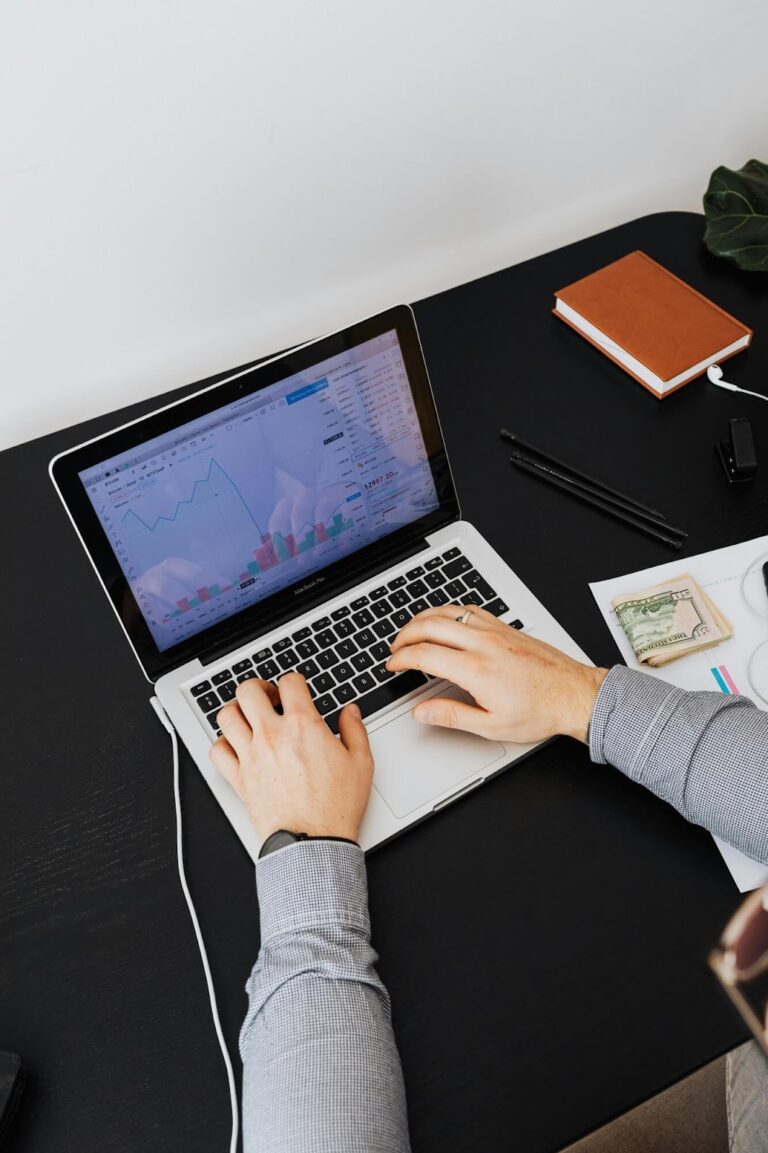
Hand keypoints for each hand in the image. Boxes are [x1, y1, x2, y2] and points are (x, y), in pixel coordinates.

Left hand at [209, 673, 373, 841]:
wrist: (314, 842)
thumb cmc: (336, 807)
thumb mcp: (361, 763)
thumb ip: (354, 730)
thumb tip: (350, 712)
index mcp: (302, 725)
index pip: (289, 682)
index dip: (294, 682)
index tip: (297, 690)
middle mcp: (272, 735)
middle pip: (248, 690)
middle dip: (259, 687)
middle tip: (269, 697)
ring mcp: (251, 756)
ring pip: (226, 715)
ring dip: (237, 710)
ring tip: (248, 716)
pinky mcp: (239, 778)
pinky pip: (217, 751)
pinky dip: (222, 744)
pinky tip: (236, 746)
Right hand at [387, 605, 607, 743]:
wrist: (574, 695)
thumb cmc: (540, 711)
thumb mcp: (492, 726)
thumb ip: (452, 716)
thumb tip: (422, 712)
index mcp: (476, 669)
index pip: (424, 654)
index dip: (401, 658)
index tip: (393, 665)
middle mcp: (484, 644)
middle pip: (430, 626)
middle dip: (405, 635)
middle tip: (395, 649)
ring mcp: (495, 631)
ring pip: (448, 612)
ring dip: (423, 619)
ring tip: (411, 632)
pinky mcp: (505, 627)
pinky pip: (469, 610)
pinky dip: (448, 612)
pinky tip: (444, 620)